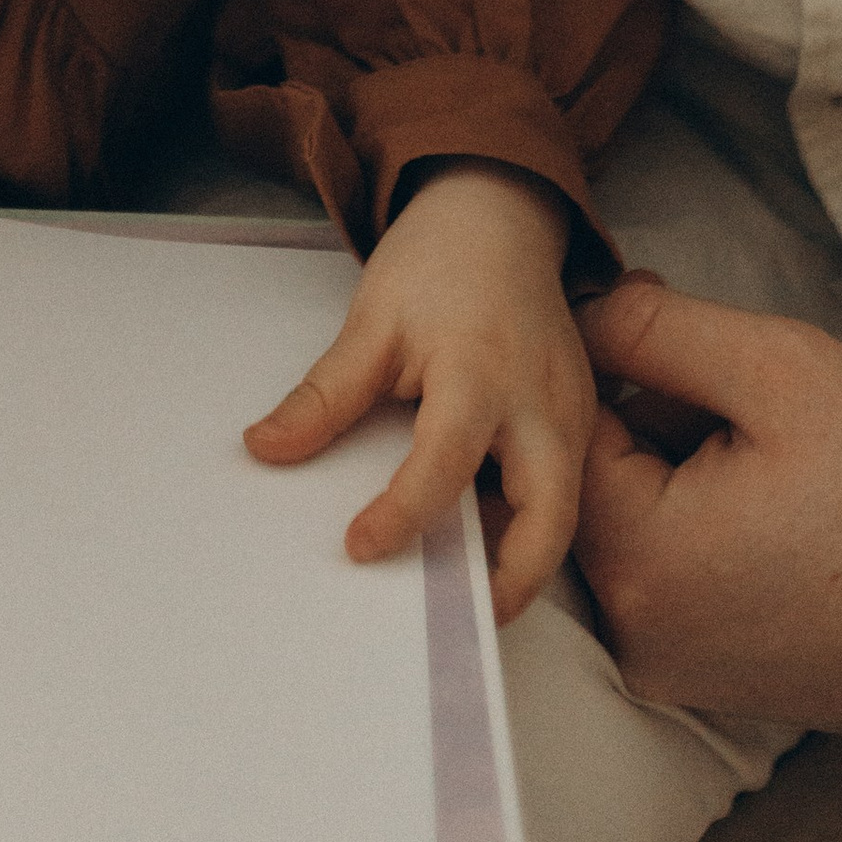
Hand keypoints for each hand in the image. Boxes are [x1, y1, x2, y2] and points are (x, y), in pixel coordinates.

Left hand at [245, 162, 596, 622]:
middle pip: (547, 518)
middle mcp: (541, 404)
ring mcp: (571, 414)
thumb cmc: (436, 264)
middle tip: (455, 626)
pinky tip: (477, 538)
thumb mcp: (372, 322)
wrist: (499, 215)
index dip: (402, 514)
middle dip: (511, 582)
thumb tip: (263, 451)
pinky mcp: (578, 420)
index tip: (357, 548)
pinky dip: (525, 523)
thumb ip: (324, 395)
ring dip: (521, 558)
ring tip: (457, 591)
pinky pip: (561, 488)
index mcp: (481, 373)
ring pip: (563, 513)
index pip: (446, 462)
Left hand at [572, 275, 841, 735]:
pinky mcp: (724, 685)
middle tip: (757, 400)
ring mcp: (681, 674)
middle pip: (606, 482)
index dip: (628, 359)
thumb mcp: (775, 369)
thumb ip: (655, 330)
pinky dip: (719, 530)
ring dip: (692, 473)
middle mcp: (639, 640)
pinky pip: (683, 581)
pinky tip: (796, 513)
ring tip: (787, 460)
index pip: (574, 427)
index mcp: (637, 564)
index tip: (687, 331)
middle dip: (663, 420)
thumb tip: (580, 311)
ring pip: (644, 528)